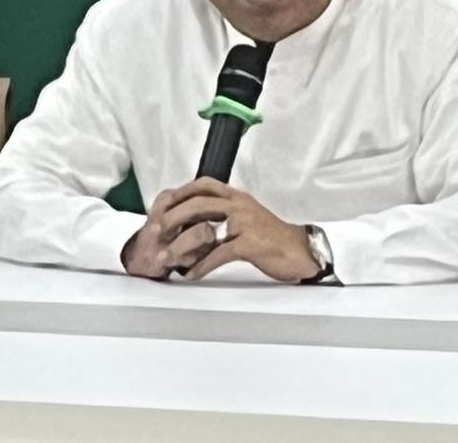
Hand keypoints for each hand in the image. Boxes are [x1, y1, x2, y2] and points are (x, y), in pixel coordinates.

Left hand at [123, 179, 314, 282]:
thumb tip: (199, 221)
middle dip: (174, 215)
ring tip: (167, 255)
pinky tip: (191, 274)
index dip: (182, 191)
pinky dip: (202, 265)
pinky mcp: (251, 244)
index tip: (163, 201)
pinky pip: (219, 254)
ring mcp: (246, 223)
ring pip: (205, 228)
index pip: (205, 184)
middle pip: (199, 202)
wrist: (301, 251)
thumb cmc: (273, 238)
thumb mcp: (248, 218)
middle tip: (157, 228)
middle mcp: (241, 205)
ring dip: (182, 243)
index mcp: (239, 197)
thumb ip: (226, 215)